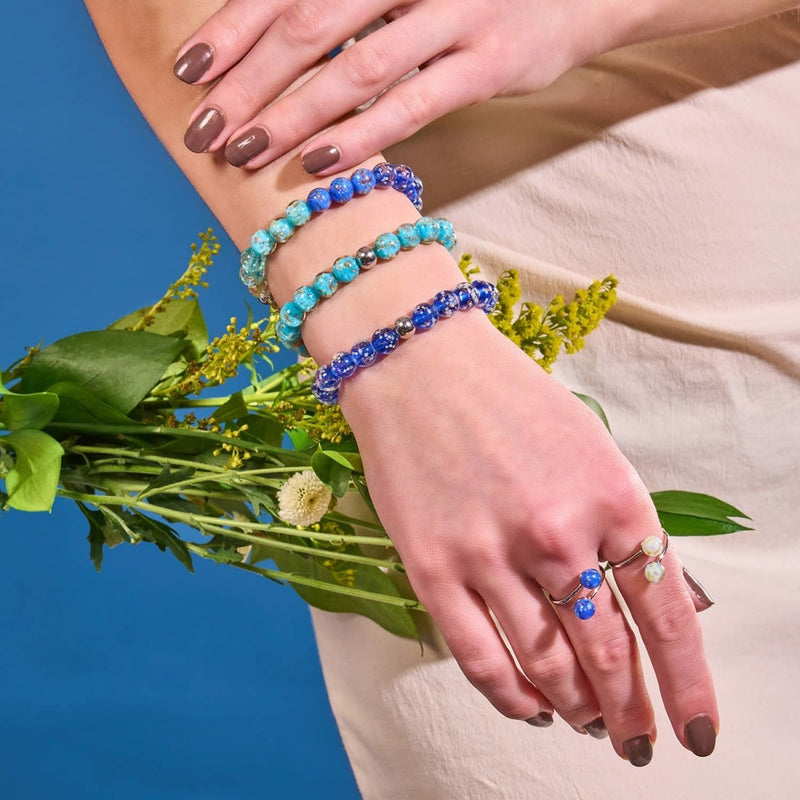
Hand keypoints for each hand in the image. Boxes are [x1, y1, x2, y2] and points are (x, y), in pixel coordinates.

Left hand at [174, 0, 626, 171]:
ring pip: (356, 69)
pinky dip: (364, 133)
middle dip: (248, 81)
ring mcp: (455, 13)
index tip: (188, 72)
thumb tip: (278, 40)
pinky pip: (414, 103)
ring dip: (294, 115)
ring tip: (246, 153)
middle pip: (309, 24)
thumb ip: (352, 3)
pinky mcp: (489, 63)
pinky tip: (320, 161)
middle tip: (204, 128)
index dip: (232, 27)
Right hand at [340, 310, 717, 764]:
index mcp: (612, 496)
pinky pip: (481, 659)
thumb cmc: (508, 398)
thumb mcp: (590, 447)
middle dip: (631, 710)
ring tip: (589, 723)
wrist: (419, 362)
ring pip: (548, 665)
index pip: (667, 616)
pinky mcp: (432, 568)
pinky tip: (529, 708)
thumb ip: (619, 522)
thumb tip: (636, 599)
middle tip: (636, 738)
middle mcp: (558, 532)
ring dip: (576, 707)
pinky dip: (512, 697)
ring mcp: (491, 554)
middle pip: (609, 653)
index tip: (694, 728)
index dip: (686, 685)